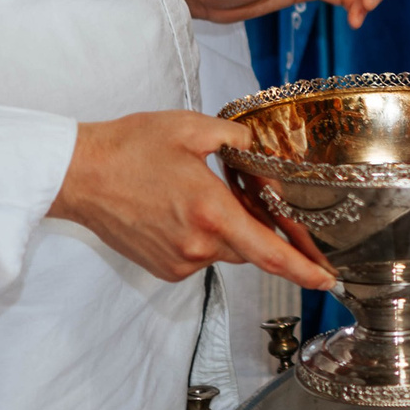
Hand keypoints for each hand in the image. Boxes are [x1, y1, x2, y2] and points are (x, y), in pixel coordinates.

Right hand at [49, 110, 333, 290]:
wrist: (80, 175)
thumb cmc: (132, 147)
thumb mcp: (193, 129)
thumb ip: (240, 140)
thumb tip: (264, 154)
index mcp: (212, 212)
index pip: (270, 253)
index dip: (304, 269)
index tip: (329, 280)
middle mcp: (198, 245)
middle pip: (252, 248)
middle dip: (263, 229)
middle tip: (253, 197)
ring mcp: (179, 261)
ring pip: (227, 250)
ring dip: (230, 229)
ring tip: (204, 193)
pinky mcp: (164, 268)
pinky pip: (202, 255)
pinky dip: (206, 236)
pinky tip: (185, 208)